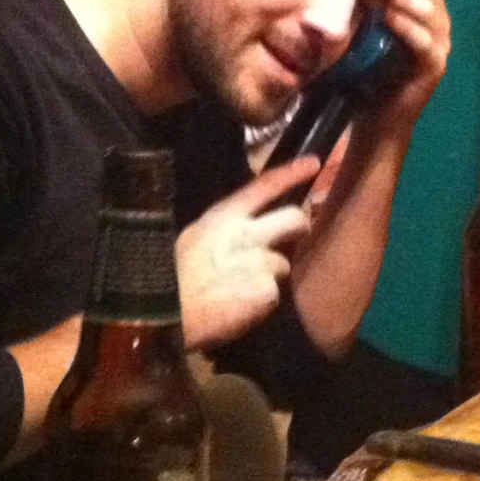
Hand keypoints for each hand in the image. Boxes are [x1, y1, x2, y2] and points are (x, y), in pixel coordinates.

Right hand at [176, 156, 314, 350]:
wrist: (166, 317)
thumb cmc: (169, 280)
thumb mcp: (193, 239)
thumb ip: (223, 231)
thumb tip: (247, 229)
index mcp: (222, 217)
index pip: (264, 186)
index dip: (291, 173)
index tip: (313, 163)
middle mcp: (245, 234)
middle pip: (294, 218)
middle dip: (300, 227)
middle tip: (294, 238)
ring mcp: (258, 262)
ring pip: (282, 264)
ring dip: (269, 276)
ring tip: (239, 289)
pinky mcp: (266, 291)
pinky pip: (273, 294)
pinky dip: (261, 302)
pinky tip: (238, 307)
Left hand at [370, 0, 451, 125]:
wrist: (375, 117)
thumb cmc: (367, 67)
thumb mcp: (367, 24)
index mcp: (427, 5)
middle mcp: (439, 20)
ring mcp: (440, 43)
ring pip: (431, 6)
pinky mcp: (434, 66)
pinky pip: (426, 39)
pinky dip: (407, 25)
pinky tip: (388, 20)